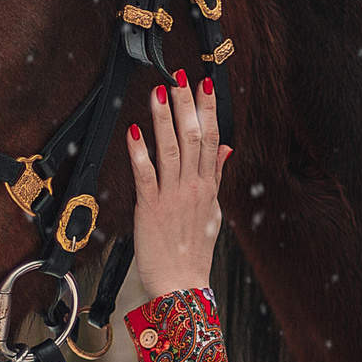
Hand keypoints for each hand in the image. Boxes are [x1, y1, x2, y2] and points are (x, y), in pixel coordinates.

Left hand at [128, 71, 228, 299]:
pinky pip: (145, 175)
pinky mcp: (150, 209)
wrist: (182, 286)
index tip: (205, 84)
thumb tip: (227, 149)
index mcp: (208, 187)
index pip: (212, 139)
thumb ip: (217, 177)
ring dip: (164, 118)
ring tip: (159, 91)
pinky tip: (134, 132)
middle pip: (193, 137)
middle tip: (180, 75)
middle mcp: (193, 187)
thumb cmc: (194, 252)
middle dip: (186, 104)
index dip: (208, 110)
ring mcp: (172, 197)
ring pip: (170, 150)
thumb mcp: (213, 212)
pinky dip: (139, 152)